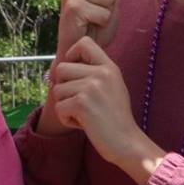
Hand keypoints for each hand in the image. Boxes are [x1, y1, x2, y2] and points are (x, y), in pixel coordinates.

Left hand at [51, 37, 161, 179]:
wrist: (126, 142)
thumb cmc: (115, 118)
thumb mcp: (111, 87)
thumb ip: (93, 73)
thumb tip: (61, 67)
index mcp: (109, 67)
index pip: (83, 43)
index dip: (71, 55)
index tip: (74, 72)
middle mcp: (101, 73)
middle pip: (61, 68)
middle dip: (63, 87)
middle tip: (78, 102)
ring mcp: (91, 87)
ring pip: (57, 90)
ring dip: (65, 106)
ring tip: (84, 115)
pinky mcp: (82, 103)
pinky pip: (59, 107)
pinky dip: (66, 119)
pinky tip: (83, 124)